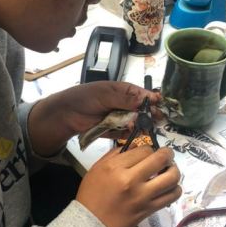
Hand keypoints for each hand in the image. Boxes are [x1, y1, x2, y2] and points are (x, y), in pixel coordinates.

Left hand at [27, 81, 155, 156]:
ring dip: (140, 125)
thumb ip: (125, 98)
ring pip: (134, 122)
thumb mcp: (105, 94)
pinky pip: (124, 133)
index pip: (142, 94)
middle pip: (141, 110)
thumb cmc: (84, 98)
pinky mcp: (112, 130)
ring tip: (146, 128)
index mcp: (122, 91)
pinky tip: (134, 135)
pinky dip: (129, 135)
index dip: (152, 100)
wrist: (65, 114)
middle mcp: (122, 104)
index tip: (160, 105)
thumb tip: (146, 99)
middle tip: (158, 120)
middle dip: (149, 115)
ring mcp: (117, 118)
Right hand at [77, 146, 181, 226]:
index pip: (144, 150)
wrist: (92, 223)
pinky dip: (175, 189)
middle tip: (167, 156)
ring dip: (174, 171)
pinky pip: (171, 196)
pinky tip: (169, 187)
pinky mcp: (149, 209)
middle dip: (168, 154)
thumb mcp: (97, 168)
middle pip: (161, 159)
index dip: (150, 149)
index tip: (149, 153)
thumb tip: (136, 146)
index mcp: (116, 167)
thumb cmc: (92, 194)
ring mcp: (142, 195)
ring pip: (171, 177)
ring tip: (170, 171)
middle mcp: (131, 179)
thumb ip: (115, 154)